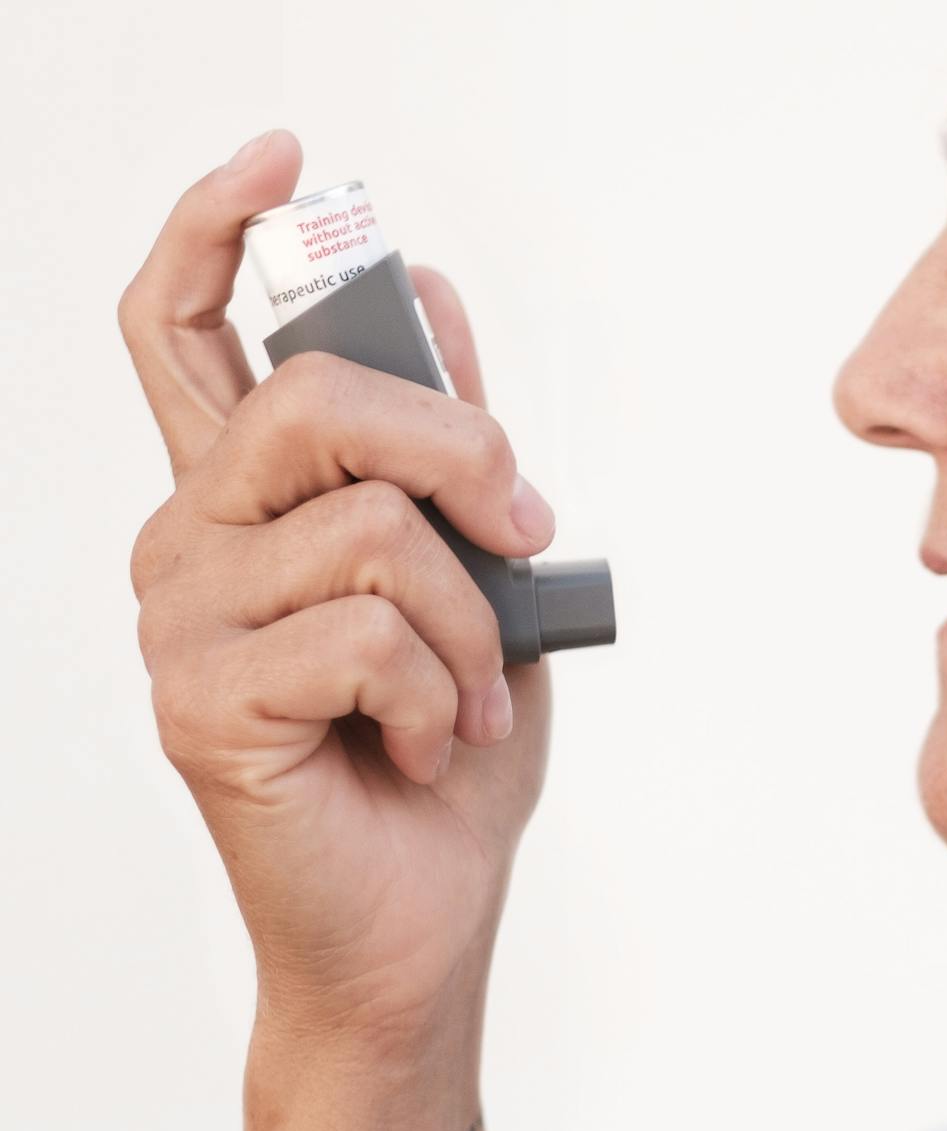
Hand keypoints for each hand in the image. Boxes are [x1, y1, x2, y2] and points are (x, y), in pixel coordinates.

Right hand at [120, 129, 552, 1054]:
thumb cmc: (445, 747)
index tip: (286, 159)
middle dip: (462, 450)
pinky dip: (440, 691)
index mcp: (246, 498)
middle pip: (315, 399)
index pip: (184, 330)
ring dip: (471, 623)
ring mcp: (181, 620)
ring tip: (468, 700)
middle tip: (525, 532)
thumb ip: (442, 447)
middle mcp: (189, 539)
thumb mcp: (478, 578)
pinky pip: (366, 631)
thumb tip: (435, 291)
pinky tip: (422, 746)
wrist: (423, 914)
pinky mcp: (201, 701)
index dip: (218, 227)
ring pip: (372, 528)